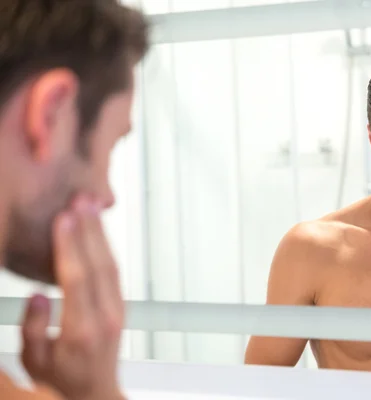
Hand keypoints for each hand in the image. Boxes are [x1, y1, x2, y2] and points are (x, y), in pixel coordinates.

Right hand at [20, 196, 124, 399]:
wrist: (95, 395)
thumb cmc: (62, 382)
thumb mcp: (34, 362)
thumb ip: (32, 329)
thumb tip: (38, 295)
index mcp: (82, 331)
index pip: (77, 281)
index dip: (71, 247)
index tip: (63, 219)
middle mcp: (105, 318)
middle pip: (99, 265)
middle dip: (89, 229)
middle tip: (80, 199)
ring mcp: (117, 311)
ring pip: (111, 265)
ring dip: (100, 233)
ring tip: (90, 205)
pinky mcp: (120, 306)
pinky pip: (115, 271)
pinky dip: (106, 247)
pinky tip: (97, 230)